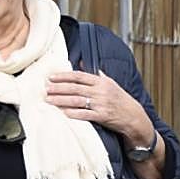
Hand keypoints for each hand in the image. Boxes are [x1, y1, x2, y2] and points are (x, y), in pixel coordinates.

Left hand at [46, 69, 165, 178]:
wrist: (134, 116)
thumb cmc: (120, 99)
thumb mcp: (110, 83)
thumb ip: (95, 73)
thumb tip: (81, 61)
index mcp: (101, 81)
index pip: (79, 76)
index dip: (64, 76)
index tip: (51, 77)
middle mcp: (101, 91)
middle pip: (75, 88)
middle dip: (58, 88)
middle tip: (45, 89)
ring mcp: (101, 104)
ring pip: (77, 101)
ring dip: (61, 100)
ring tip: (48, 100)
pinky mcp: (103, 116)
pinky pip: (85, 114)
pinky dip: (74, 113)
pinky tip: (63, 112)